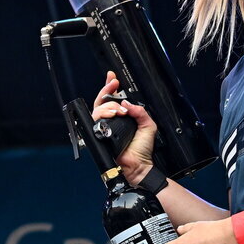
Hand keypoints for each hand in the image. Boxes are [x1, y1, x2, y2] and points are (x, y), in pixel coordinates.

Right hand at [92, 71, 157, 185]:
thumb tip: (126, 102)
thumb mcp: (148, 125)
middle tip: (114, 84)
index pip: (113, 100)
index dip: (110, 88)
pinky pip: (95, 119)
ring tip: (120, 110)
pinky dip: (104, 113)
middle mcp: (111, 121)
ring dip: (109, 105)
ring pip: (98, 108)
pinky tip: (114, 114)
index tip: (113, 78)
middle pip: (101, 101)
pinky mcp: (98, 134)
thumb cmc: (142, 150)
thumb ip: (139, 111)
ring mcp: (104, 127)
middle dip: (107, 90)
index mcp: (122, 118)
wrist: (138, 164)